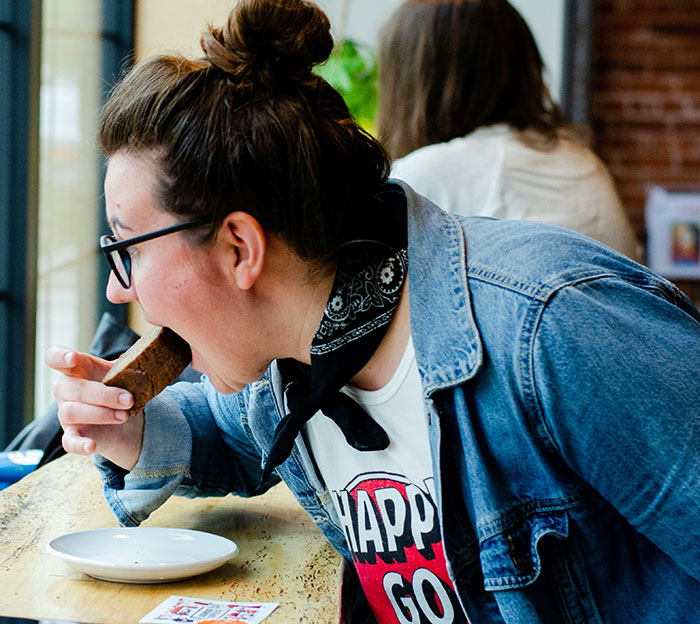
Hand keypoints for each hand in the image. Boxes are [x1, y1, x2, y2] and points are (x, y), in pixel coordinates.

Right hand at [46, 346, 143, 469]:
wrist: (124, 417)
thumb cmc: (118, 387)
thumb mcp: (124, 373)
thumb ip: (129, 364)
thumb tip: (147, 356)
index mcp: (76, 369)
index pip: (55, 358)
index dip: (60, 356)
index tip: (73, 358)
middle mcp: (65, 390)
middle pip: (75, 389)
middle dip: (104, 395)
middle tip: (129, 399)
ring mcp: (66, 413)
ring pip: (73, 412)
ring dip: (101, 414)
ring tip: (124, 415)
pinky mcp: (72, 435)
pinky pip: (69, 442)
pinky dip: (80, 445)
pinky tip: (91, 446)